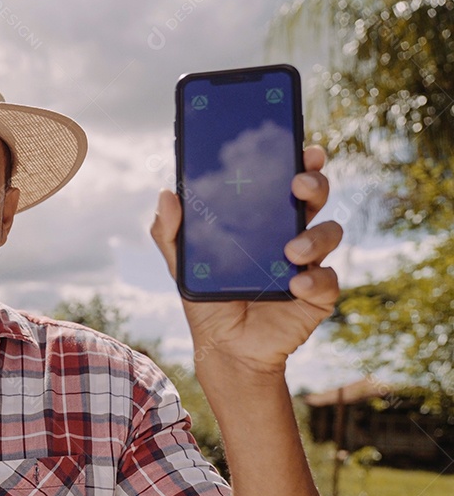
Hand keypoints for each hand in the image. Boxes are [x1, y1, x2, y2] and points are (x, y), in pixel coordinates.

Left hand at [150, 146, 342, 374]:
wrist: (223, 348)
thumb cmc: (208, 299)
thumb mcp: (181, 264)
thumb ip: (170, 231)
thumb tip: (166, 192)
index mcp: (262, 219)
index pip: (284, 181)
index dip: (298, 161)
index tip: (300, 147)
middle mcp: (291, 234)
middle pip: (314, 197)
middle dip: (314, 183)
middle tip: (299, 184)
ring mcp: (308, 263)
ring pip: (329, 233)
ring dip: (315, 236)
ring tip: (289, 252)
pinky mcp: (317, 295)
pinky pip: (328, 280)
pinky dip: (315, 280)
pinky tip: (296, 285)